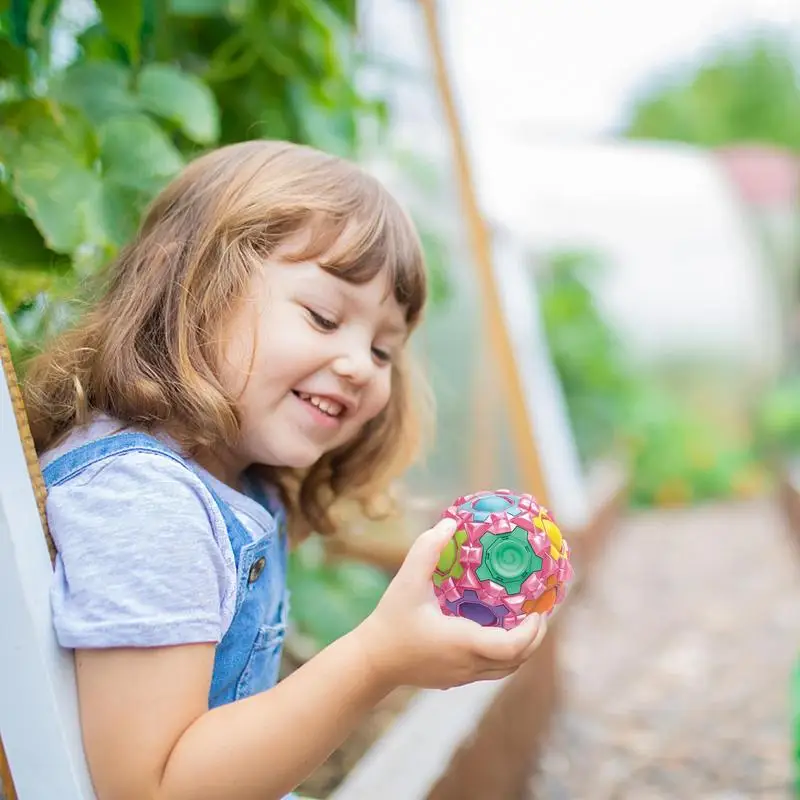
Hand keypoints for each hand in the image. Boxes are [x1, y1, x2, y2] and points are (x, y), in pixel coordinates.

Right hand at [355, 517, 547, 690]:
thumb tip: (450, 523)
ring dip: (521, 648)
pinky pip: (491, 671)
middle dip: (534, 638)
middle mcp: (468, 665)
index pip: (513, 647)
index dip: (532, 630)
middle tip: (540, 612)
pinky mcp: (454, 680)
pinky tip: (496, 631)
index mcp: (463, 643)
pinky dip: (504, 655)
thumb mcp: (407, 580)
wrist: (371, 661)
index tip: (538, 609)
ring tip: (524, 621)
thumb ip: (427, 549)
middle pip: (517, 661)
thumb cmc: (390, 621)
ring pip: (506, 669)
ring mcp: (462, 677)